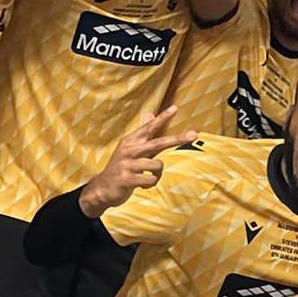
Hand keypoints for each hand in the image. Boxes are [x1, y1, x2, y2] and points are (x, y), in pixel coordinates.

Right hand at [82, 107, 196, 214]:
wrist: (103, 188)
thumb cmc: (122, 167)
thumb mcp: (131, 148)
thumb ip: (144, 134)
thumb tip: (150, 114)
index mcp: (130, 141)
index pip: (149, 127)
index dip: (163, 118)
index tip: (176, 108)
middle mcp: (129, 150)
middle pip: (158, 142)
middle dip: (177, 138)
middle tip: (194, 134)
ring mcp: (127, 164)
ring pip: (157, 165)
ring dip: (157, 174)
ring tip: (146, 176)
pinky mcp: (127, 179)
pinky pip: (151, 179)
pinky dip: (150, 184)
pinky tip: (142, 185)